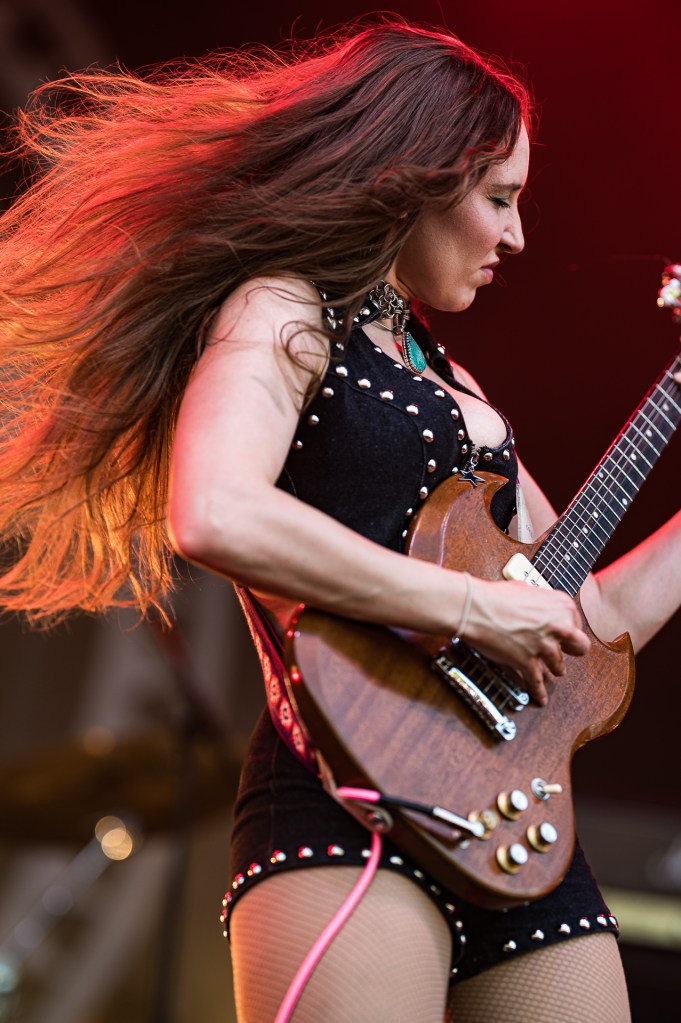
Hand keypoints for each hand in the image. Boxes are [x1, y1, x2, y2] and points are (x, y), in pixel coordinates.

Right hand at [461, 578, 589, 704]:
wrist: (475, 608)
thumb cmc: (495, 597)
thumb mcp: (528, 591)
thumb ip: (543, 604)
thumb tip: (543, 611)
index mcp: (562, 606)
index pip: (577, 624)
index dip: (567, 630)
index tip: (561, 634)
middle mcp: (559, 627)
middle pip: (580, 648)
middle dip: (571, 650)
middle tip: (564, 650)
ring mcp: (545, 647)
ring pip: (559, 667)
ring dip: (552, 668)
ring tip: (549, 670)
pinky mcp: (528, 663)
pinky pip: (537, 683)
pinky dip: (539, 692)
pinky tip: (541, 698)